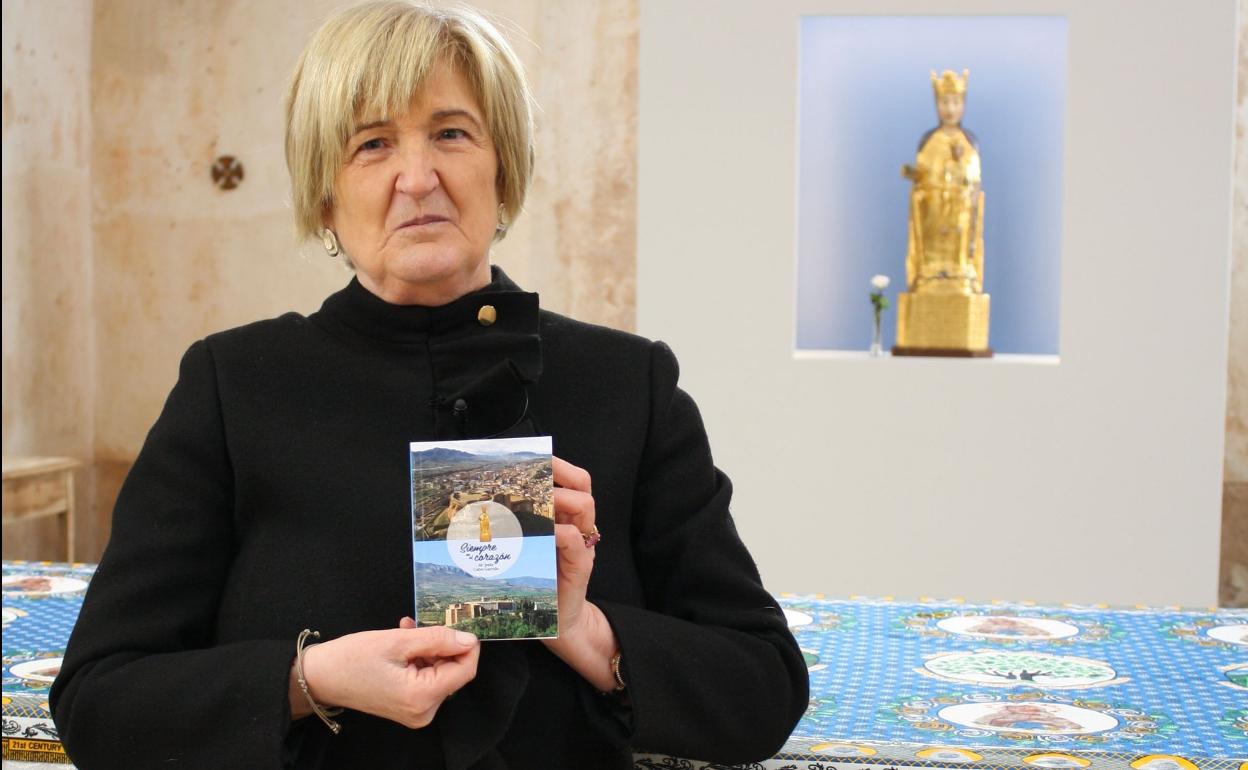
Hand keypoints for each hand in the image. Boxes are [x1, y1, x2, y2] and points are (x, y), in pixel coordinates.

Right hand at [291, 622, 479, 728]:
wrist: (320, 677)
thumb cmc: (351, 659)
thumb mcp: (397, 641)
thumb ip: (437, 639)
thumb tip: (468, 640)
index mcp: (421, 696)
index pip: (465, 670)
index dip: (466, 645)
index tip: (454, 626)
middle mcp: (423, 711)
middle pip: (453, 672)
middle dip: (440, 645)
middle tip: (418, 626)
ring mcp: (416, 712)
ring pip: (439, 672)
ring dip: (428, 649)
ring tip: (406, 631)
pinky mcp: (408, 707)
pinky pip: (426, 679)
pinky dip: (419, 659)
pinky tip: (404, 643)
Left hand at [541, 457, 617, 692]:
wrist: (556, 623)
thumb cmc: (537, 583)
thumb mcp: (526, 548)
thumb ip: (518, 527)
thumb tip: (484, 503)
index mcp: (564, 518)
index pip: (571, 480)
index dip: (558, 465)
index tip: (538, 456)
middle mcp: (577, 527)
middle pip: (582, 486)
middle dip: (563, 474)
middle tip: (541, 476)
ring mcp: (581, 545)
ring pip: (584, 505)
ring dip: (561, 499)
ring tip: (540, 502)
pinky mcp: (580, 566)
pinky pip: (575, 539)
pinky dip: (560, 531)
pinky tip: (545, 532)